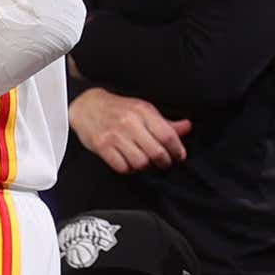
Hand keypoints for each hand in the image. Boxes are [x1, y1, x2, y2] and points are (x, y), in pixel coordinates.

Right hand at [70, 87, 194, 173]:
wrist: (87, 106)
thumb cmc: (119, 110)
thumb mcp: (144, 110)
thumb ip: (166, 122)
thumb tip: (188, 126)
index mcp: (143, 111)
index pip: (167, 135)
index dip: (177, 149)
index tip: (179, 155)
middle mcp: (129, 123)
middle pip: (156, 152)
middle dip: (164, 161)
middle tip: (164, 162)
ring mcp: (114, 135)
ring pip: (141, 163)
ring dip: (145, 166)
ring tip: (144, 160)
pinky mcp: (102, 146)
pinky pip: (123, 168)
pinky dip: (129, 169)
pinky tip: (129, 161)